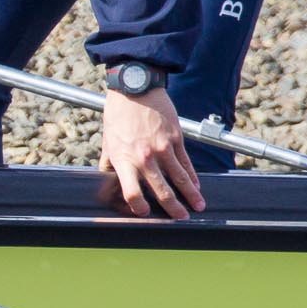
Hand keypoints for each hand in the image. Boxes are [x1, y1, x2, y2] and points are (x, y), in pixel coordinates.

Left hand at [101, 87, 203, 219]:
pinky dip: (192, 176)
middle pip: (161, 190)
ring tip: (198, 207)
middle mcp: (143, 157)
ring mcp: (162, 148)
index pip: (131, 192)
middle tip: (180, 218)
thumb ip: (110, 162)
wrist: (134, 89)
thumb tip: (108, 180)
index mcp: (123, 159)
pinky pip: (186, 163)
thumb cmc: (118, 115)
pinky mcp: (175, 138)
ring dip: (191, 195)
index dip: (138, 207)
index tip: (145, 213)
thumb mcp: (108, 140)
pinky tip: (196, 185)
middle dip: (173, 208)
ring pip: (180, 178)